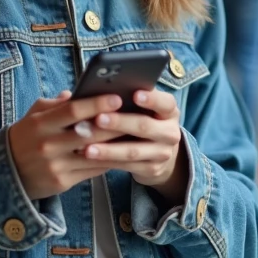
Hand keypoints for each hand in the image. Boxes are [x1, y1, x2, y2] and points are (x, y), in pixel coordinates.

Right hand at [8, 91, 126, 199]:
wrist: (6, 173)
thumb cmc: (27, 137)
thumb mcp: (34, 115)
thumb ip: (56, 103)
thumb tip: (78, 92)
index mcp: (41, 123)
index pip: (72, 111)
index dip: (96, 104)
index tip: (117, 98)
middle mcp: (48, 145)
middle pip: (88, 133)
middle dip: (114, 124)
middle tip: (136, 115)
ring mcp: (56, 165)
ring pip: (94, 154)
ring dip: (117, 145)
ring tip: (136, 134)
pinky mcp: (62, 182)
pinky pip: (92, 170)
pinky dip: (109, 161)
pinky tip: (124, 153)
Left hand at [79, 90, 188, 204]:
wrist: (161, 154)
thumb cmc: (146, 120)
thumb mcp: (148, 109)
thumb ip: (133, 99)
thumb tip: (106, 88)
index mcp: (170, 112)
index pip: (165, 103)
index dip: (151, 99)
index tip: (135, 94)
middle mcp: (170, 133)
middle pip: (145, 126)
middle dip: (120, 123)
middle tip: (98, 118)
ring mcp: (162, 153)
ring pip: (133, 151)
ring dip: (109, 149)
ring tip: (87, 147)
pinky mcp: (152, 169)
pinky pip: (126, 166)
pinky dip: (107, 161)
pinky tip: (91, 157)